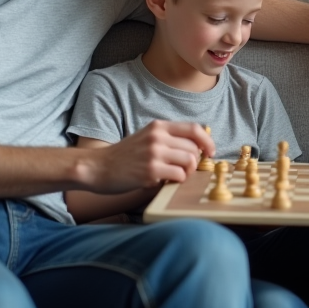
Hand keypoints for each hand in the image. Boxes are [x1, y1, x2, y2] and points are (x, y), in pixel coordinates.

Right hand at [92, 120, 212, 191]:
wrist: (97, 167)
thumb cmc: (124, 156)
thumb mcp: (146, 138)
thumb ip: (168, 139)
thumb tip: (197, 147)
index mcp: (158, 126)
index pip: (194, 128)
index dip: (208, 141)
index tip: (211, 152)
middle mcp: (158, 137)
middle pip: (194, 148)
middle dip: (194, 162)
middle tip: (184, 170)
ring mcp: (154, 153)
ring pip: (190, 162)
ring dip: (187, 172)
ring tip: (174, 176)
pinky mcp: (151, 170)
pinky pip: (179, 175)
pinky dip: (177, 180)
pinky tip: (164, 180)